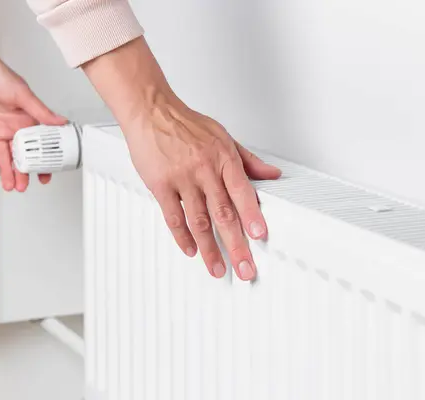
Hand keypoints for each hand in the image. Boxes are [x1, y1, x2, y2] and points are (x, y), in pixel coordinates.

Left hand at [0, 39, 66, 190]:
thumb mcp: (24, 95)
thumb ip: (42, 112)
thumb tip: (62, 122)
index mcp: (26, 120)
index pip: (37, 146)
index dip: (42, 161)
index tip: (45, 176)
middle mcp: (12, 127)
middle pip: (19, 155)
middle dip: (22, 172)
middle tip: (24, 186)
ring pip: (2, 155)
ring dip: (5, 170)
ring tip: (10, 185)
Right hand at [83, 37, 280, 280]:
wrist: (152, 112)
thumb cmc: (186, 124)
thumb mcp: (224, 137)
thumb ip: (248, 160)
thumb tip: (272, 174)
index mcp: (223, 158)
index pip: (242, 191)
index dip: (251, 216)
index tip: (259, 236)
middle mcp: (204, 170)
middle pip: (223, 214)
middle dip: (236, 245)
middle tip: (245, 268)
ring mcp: (182, 179)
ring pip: (199, 221)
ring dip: (210, 249)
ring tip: (218, 269)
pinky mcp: (160, 185)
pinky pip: (173, 217)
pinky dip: (182, 237)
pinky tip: (190, 250)